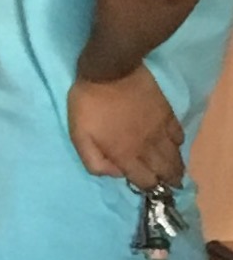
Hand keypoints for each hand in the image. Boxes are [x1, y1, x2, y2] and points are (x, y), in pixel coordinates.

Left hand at [69, 66, 185, 190]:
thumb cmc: (88, 104)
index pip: (145, 181)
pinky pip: (180, 135)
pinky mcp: (167, 114)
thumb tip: (115, 173)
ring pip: (176, 156)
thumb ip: (94, 161)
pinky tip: (173, 144)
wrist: (110, 71)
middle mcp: (148, 147)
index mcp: (126, 154)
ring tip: (174, 171)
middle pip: (166, 172)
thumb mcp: (79, 136)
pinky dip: (178, 144)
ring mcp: (161, 130)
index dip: (147, 187)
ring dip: (176, 166)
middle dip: (168, 181)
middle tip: (168, 184)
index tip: (147, 187)